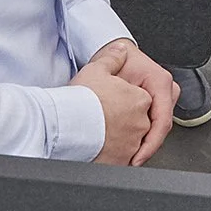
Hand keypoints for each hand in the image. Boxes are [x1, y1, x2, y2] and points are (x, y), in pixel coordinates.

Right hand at [69, 42, 153, 164]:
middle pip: (141, 123)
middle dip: (129, 122)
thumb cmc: (81, 99)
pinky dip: (116, 155)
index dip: (129, 102)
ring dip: (124, 140)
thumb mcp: (97, 69)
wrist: (65, 123)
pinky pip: (123, 158)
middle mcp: (141, 123)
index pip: (144, 101)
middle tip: (110, 119)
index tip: (117, 105)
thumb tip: (121, 50)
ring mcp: (133, 143)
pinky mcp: (121, 160)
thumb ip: (114, 57)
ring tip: (104, 134)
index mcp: (142, 99)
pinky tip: (103, 149)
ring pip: (134, 143)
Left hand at [102, 40, 178, 163]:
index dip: (150, 144)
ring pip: (159, 128)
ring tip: (128, 158)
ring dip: (145, 144)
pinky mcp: (157, 105)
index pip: (162, 120)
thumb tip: (117, 90)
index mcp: (160, 81)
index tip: (137, 159)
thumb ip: (113, 77)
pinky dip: (142, 138)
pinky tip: (130, 148)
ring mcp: (163, 98)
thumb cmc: (113, 58)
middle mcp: (166, 90)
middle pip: (162, 127)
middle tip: (130, 161)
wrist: (114, 52)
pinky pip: (154, 126)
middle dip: (148, 147)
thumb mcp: (109, 66)